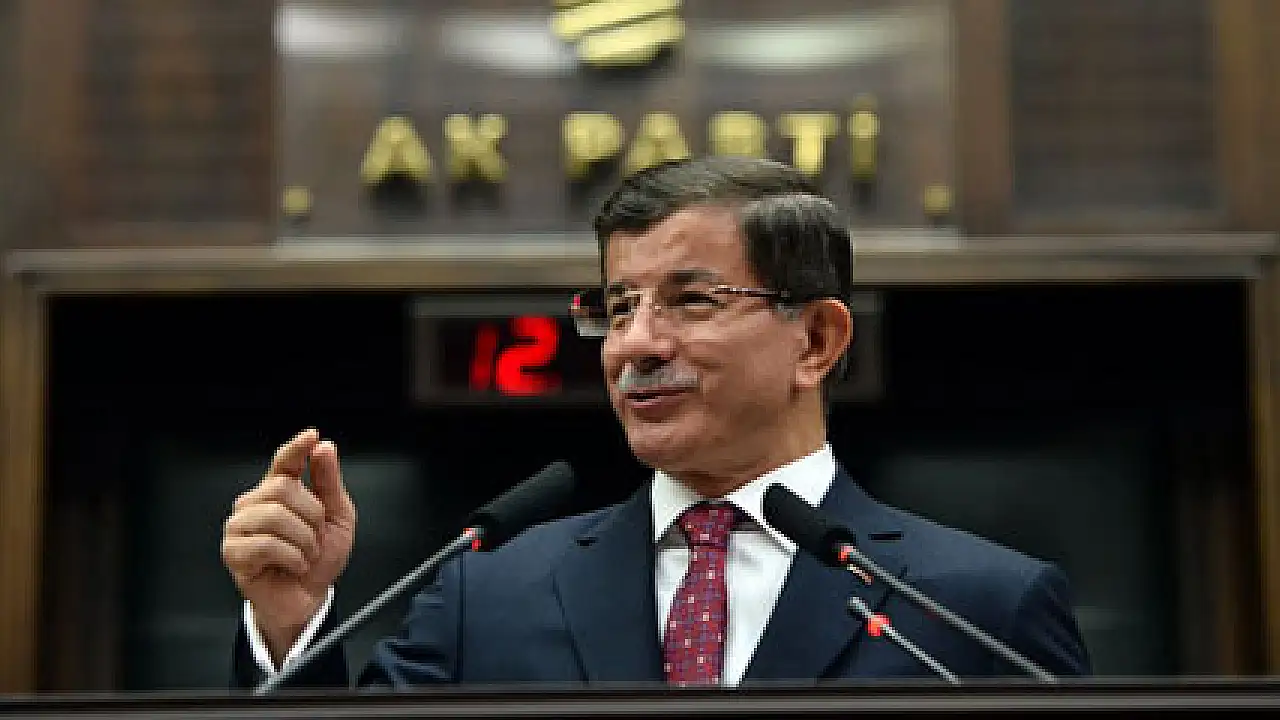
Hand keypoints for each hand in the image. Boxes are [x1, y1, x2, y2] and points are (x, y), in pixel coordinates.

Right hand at [221, 428, 355, 660]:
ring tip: (305, 554)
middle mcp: (256, 504)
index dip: (296, 448)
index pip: (284, 461)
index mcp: (280, 492)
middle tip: (316, 538)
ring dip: (303, 540)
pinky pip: (265, 544)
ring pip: (274, 516)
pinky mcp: (233, 552)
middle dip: (312, 516)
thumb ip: (329, 483)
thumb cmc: (318, 560)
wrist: (308, 600)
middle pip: (282, 488)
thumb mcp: (337, 519)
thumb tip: (324, 449)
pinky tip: (293, 565)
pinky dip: (291, 557)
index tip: (311, 436)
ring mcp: (240, 527)